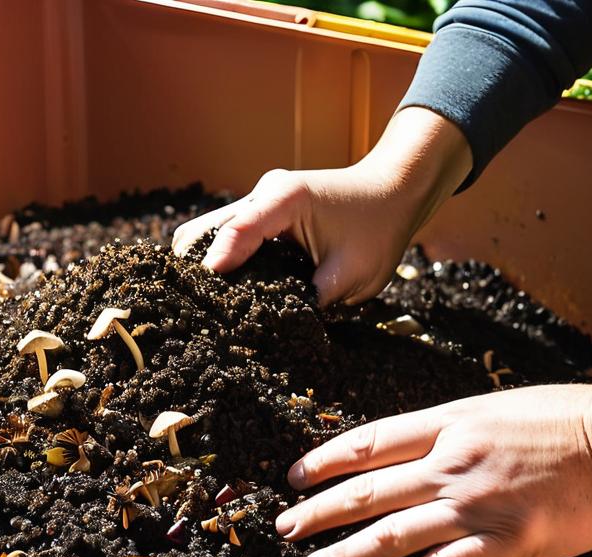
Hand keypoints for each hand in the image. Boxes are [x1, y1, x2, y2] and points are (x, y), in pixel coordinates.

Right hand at [172, 107, 471, 305]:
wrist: (393, 193)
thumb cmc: (379, 229)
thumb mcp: (354, 273)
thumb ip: (315, 298)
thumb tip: (279, 328)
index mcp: (285, 198)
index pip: (236, 231)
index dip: (216, 266)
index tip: (203, 299)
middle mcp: (264, 194)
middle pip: (205, 230)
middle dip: (198, 270)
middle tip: (201, 311)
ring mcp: (258, 202)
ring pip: (208, 233)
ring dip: (206, 266)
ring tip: (208, 305)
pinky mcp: (260, 215)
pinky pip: (225, 237)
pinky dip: (220, 261)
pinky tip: (226, 292)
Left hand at [275, 380, 591, 556]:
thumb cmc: (566, 419)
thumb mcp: (494, 407)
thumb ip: (449, 429)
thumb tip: (406, 450)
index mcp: (449, 423)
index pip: (369, 442)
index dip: (326, 460)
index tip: (295, 476)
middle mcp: (451, 462)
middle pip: (368, 489)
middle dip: (320, 510)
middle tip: (286, 526)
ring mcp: (475, 505)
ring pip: (392, 532)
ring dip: (347, 552)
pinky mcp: (504, 544)